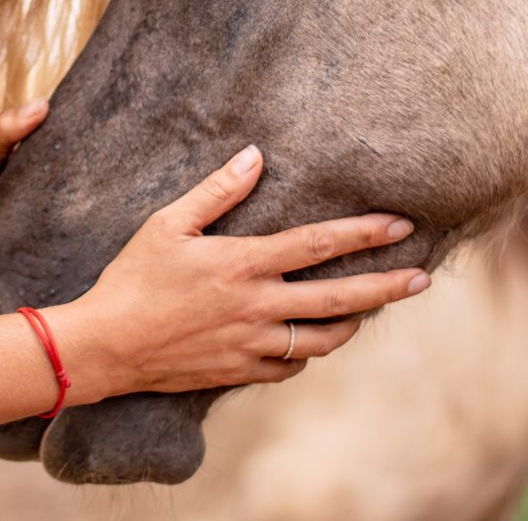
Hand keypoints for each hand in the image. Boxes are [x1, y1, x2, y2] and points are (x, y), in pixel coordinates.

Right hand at [45, 146, 430, 404]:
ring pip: (323, 339)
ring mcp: (251, 344)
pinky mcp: (239, 371)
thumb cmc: (132, 278)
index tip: (401, 225)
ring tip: (369, 310)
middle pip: (339, 299)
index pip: (319, 245)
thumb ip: (217, 191)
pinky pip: (290, 365)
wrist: (105, 346)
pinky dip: (306, 352)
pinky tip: (309, 339)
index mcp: (243, 264)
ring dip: (353, 324)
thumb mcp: (167, 224)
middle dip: (386, 286)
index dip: (364, 233)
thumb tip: (256, 156)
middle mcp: (257, 306)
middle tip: (422, 278)